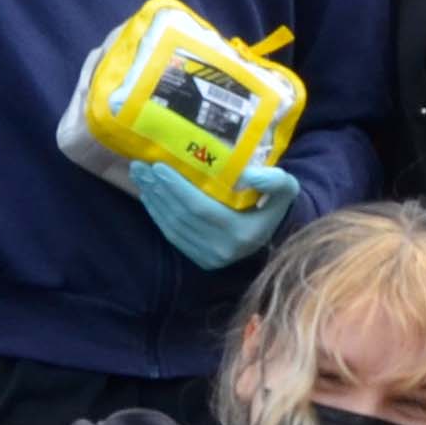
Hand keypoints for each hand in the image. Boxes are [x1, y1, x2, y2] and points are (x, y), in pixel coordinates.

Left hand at [132, 155, 294, 274]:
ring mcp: (209, 258)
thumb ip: (273, 180)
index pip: (200, 207)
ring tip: (140, 175)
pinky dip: (157, 214)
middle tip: (141, 166)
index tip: (159, 165)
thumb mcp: (286, 188)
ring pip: (171, 226)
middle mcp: (222, 250)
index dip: (176, 187)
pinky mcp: (200, 260)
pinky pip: (172, 235)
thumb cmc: (275, 204)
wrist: (276, 235)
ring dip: (152, 199)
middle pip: (180, 216)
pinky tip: (148, 196)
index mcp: (241, 233)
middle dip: (158, 189)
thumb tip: (246, 174)